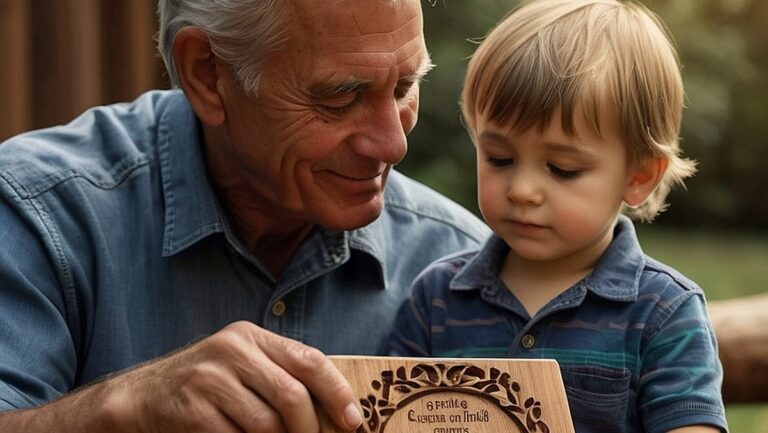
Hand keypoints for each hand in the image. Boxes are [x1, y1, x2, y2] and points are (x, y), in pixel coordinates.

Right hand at [103, 321, 361, 432]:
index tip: (354, 422)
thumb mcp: (242, 367)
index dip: (337, 393)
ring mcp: (209, 377)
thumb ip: (279, 377)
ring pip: (266, 423)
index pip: (309, 359)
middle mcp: (232, 349)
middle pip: (292, 395)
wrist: (141, 397)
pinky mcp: (192, 407)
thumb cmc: (205, 385)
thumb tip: (334, 410)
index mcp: (251, 337)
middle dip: (308, 430)